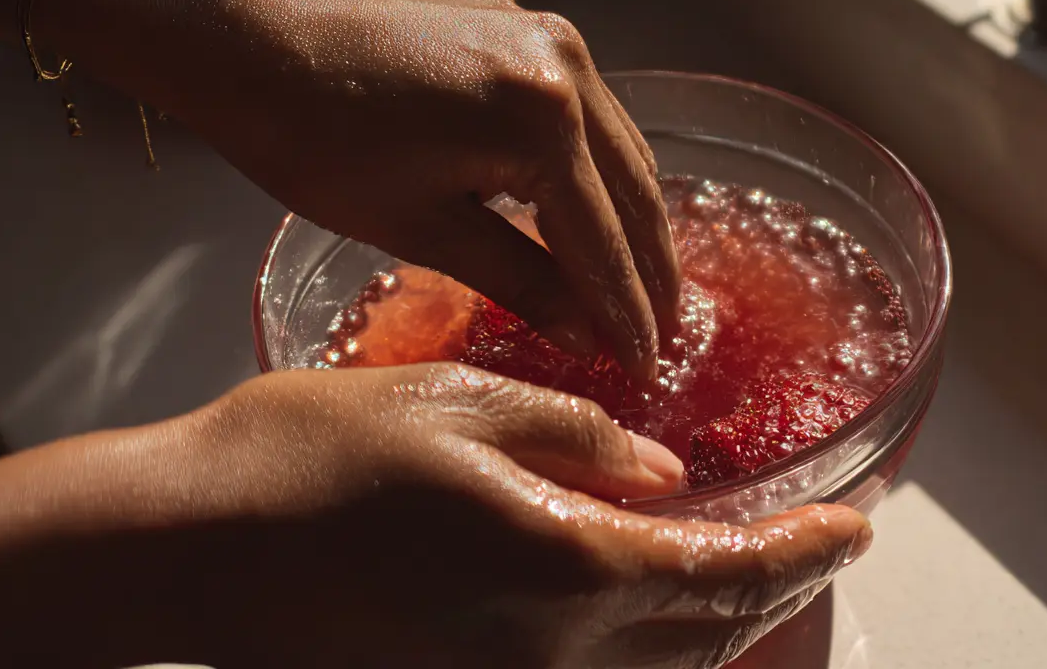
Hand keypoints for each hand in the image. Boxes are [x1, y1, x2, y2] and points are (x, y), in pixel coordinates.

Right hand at [0, 363, 871, 668]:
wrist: (188, 546)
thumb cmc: (311, 458)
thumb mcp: (459, 402)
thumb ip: (577, 435)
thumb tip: (660, 466)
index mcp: (563, 566)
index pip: (727, 573)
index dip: (804, 549)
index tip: (857, 524)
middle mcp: (549, 651)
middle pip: (705, 638)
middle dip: (774, 591)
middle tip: (814, 544)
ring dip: (715, 627)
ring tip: (743, 571)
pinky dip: (643, 646)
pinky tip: (640, 601)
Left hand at [183, 0, 678, 380]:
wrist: (237, 34)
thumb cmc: (308, 139)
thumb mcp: (420, 229)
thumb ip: (521, 281)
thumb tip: (587, 336)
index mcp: (541, 120)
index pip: (603, 241)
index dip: (627, 316)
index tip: (646, 373)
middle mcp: (565, 64)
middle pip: (633, 190)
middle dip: (652, 273)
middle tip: (666, 340)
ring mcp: (547, 33)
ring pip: (620, 145)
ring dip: (634, 219)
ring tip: (647, 287)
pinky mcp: (522, 20)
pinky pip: (585, 108)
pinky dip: (599, 167)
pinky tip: (598, 207)